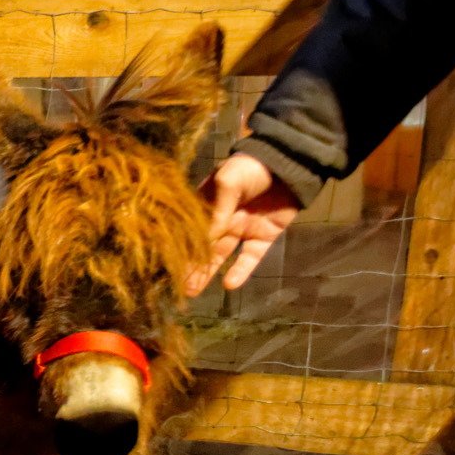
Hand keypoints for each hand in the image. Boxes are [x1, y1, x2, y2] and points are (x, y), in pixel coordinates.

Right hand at [186, 153, 302, 295]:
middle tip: (176, 286)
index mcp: (207, 204)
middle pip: (201, 246)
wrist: (290, 163)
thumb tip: (206, 238)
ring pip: (221, 255)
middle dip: (189, 266)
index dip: (177, 246)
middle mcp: (221, 219)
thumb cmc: (252, 167)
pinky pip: (250, 257)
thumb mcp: (228, 180)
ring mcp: (242, 229)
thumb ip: (217, 208)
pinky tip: (230, 284)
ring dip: (207, 273)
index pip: (188, 229)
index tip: (164, 264)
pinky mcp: (263, 237)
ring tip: (192, 291)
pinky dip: (241, 270)